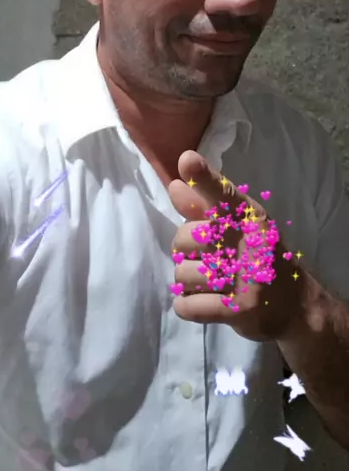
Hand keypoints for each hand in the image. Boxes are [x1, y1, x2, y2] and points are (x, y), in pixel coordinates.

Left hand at [168, 151, 303, 341]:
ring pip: (183, 274)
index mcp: (249, 217)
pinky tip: (201, 303)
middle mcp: (249, 242)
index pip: (223, 194)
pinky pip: (189, 306)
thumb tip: (174, 186)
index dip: (204, 178)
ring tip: (209, 284)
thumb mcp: (238, 228)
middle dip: (185, 251)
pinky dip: (186, 306)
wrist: (297, 305)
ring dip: (188, 282)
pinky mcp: (240, 309)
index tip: (187, 160)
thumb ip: (204, 208)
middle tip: (206, 259)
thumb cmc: (260, 258)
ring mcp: (246, 278)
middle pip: (184, 237)